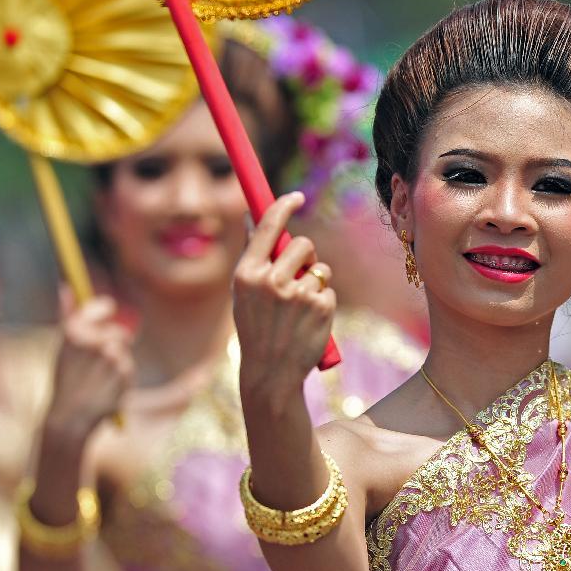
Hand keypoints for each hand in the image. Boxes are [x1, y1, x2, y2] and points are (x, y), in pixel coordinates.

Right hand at [46, 293, 133, 442]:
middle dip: (113, 342)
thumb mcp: (62, 348)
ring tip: (97, 377)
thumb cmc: (64, 381)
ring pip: (123, 351)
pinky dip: (120, 375)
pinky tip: (105, 387)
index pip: (97, 308)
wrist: (70, 418)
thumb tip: (66, 288)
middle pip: (118, 332)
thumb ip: (69, 316)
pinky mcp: (125, 372)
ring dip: (115, 361)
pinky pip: (128, 367)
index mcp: (74, 333)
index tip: (109, 308)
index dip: (104, 307)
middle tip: (102, 356)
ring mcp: (112, 357)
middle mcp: (95, 341)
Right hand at [233, 192, 335, 402]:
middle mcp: (271, 281)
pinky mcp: (321, 306)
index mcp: (247, 274)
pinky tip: (308, 322)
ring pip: (320, 267)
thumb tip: (253, 217)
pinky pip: (327, 289)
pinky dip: (322, 302)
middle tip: (298, 275)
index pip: (268, 226)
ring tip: (299, 307)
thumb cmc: (255, 328)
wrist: (271, 373)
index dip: (283, 206)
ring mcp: (298, 294)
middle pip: (302, 244)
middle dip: (305, 256)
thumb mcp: (243, 293)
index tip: (295, 197)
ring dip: (315, 280)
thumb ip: (251, 256)